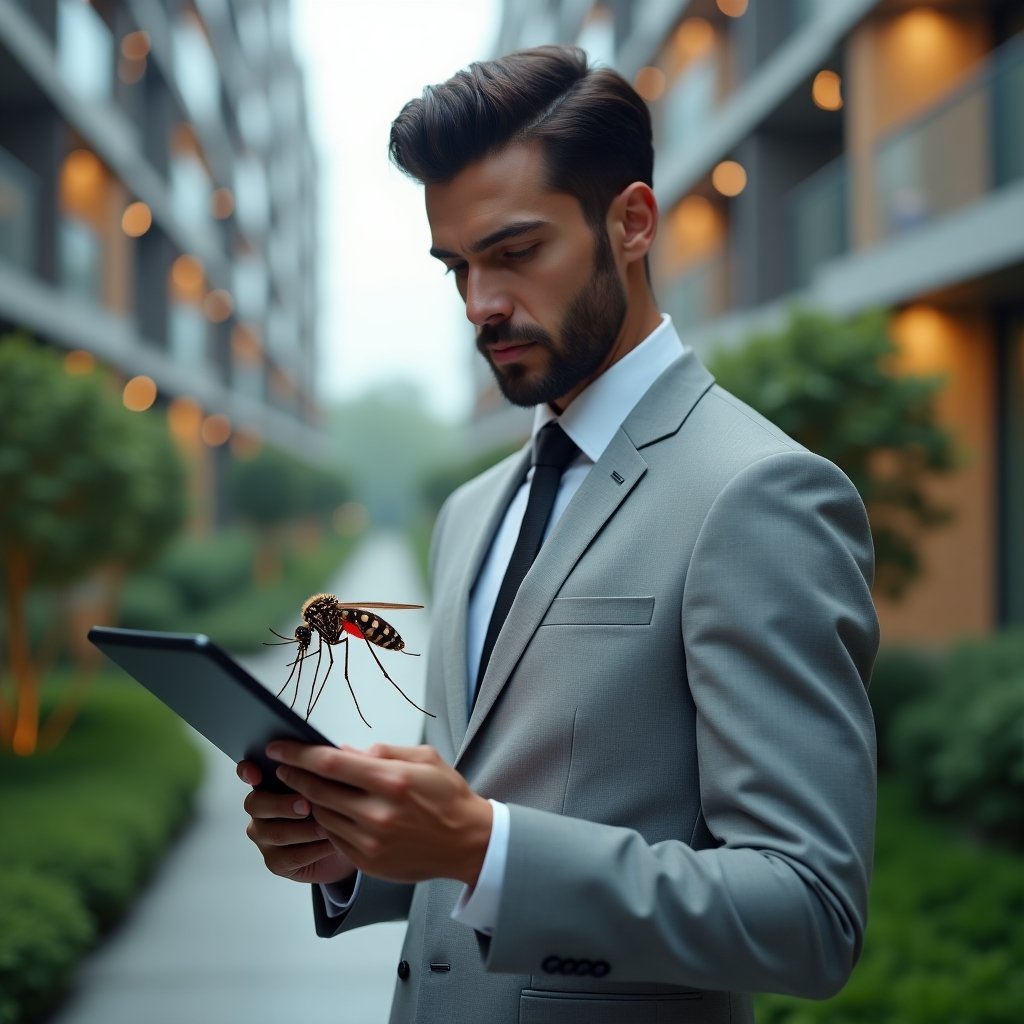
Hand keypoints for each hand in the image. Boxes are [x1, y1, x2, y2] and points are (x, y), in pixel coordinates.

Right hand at [237, 760, 356, 885]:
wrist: (351, 843)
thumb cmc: (339, 807)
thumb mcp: (337, 783)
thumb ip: (329, 768)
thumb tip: (337, 751)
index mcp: (272, 782)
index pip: (249, 772)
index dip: (247, 771)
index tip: (255, 772)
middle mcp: (263, 809)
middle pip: (256, 804)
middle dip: (281, 804)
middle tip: (306, 805)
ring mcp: (266, 836)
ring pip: (275, 832)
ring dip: (304, 829)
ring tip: (327, 825)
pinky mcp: (276, 862)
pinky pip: (290, 856)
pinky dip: (313, 849)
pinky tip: (330, 842)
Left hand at [266, 742, 492, 886]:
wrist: (468, 842)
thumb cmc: (448, 796)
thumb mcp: (424, 758)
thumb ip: (382, 752)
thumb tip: (344, 751)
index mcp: (392, 781)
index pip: (330, 764)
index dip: (298, 754)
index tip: (277, 747)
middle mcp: (378, 814)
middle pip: (318, 791)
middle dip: (294, 776)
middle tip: (282, 767)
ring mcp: (371, 842)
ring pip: (322, 816)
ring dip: (310, 800)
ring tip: (307, 788)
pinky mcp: (368, 862)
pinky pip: (334, 838)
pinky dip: (327, 822)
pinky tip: (331, 811)